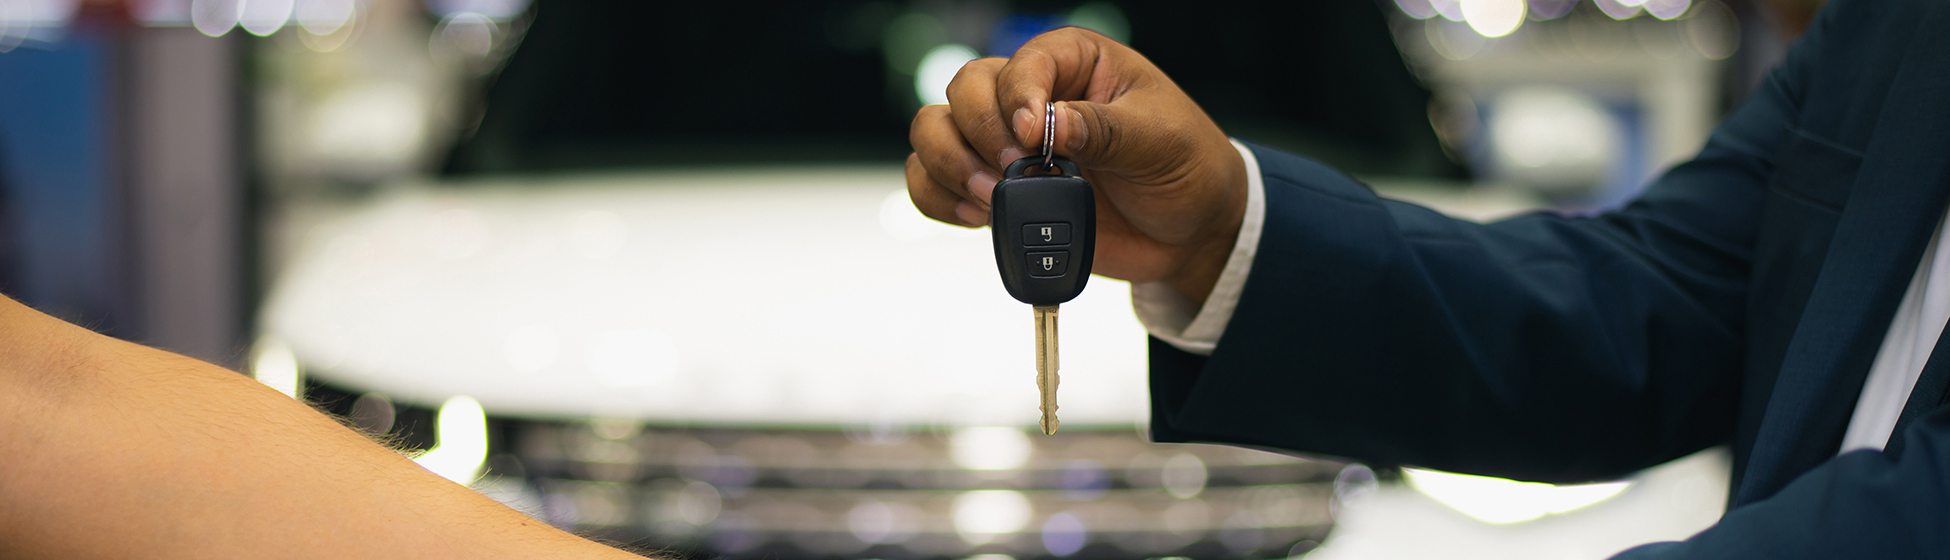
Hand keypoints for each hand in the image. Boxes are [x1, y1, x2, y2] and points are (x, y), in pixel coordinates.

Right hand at [906, 27, 1247, 302]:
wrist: (1189, 231)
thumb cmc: (1185, 166)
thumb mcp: (1160, 139)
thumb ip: (1103, 129)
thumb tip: (1047, 124)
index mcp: (1074, 62)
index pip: (1021, 62)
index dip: (1016, 97)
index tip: (1031, 137)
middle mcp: (1031, 95)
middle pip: (964, 90)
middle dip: (979, 133)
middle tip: (1015, 172)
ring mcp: (1007, 144)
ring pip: (935, 130)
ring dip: (949, 164)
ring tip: (991, 198)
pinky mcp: (996, 189)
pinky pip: (935, 183)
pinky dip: (940, 198)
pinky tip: (977, 215)